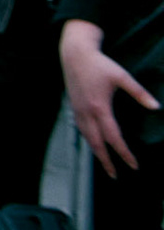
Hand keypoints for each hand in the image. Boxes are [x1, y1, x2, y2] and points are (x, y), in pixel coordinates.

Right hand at [61, 18, 157, 177]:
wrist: (74, 54)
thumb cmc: (100, 64)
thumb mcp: (122, 76)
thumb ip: (139, 93)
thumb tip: (156, 107)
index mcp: (100, 108)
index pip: (113, 137)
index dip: (124, 153)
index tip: (134, 166)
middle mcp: (87, 112)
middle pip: (96, 143)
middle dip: (106, 161)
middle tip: (115, 176)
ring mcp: (78, 110)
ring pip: (87, 137)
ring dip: (96, 152)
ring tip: (104, 163)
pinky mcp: (74, 106)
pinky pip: (81, 129)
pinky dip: (88, 140)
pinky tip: (93, 142)